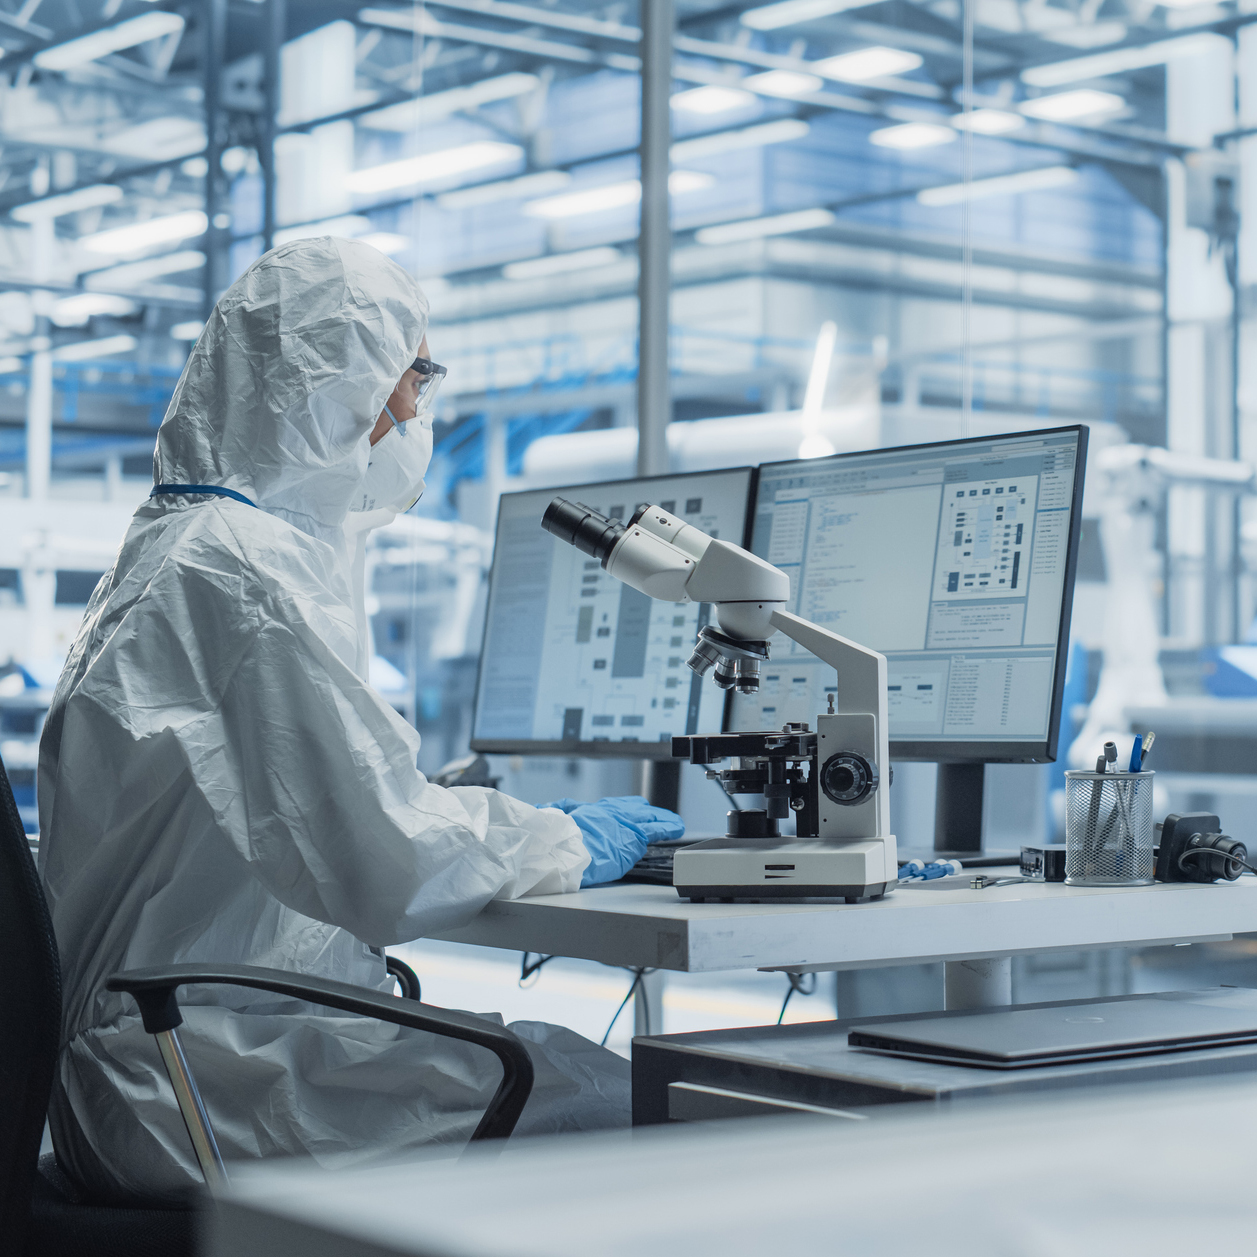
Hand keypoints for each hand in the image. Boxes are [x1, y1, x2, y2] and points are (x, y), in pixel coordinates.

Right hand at [543, 796, 684, 886]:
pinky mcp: (635, 838)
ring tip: (675, 823)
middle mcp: (614, 812)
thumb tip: (550, 806)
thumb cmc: (559, 838)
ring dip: (663, 820)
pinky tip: (678, 827)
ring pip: (650, 818)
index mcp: (597, 809)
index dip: (631, 809)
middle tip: (658, 817)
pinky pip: (657, 829)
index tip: (637, 810)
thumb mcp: (559, 816)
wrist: (565, 849)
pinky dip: (669, 827)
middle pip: (638, 809)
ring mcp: (626, 824)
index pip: (620, 806)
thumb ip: (564, 811)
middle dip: (649, 814)